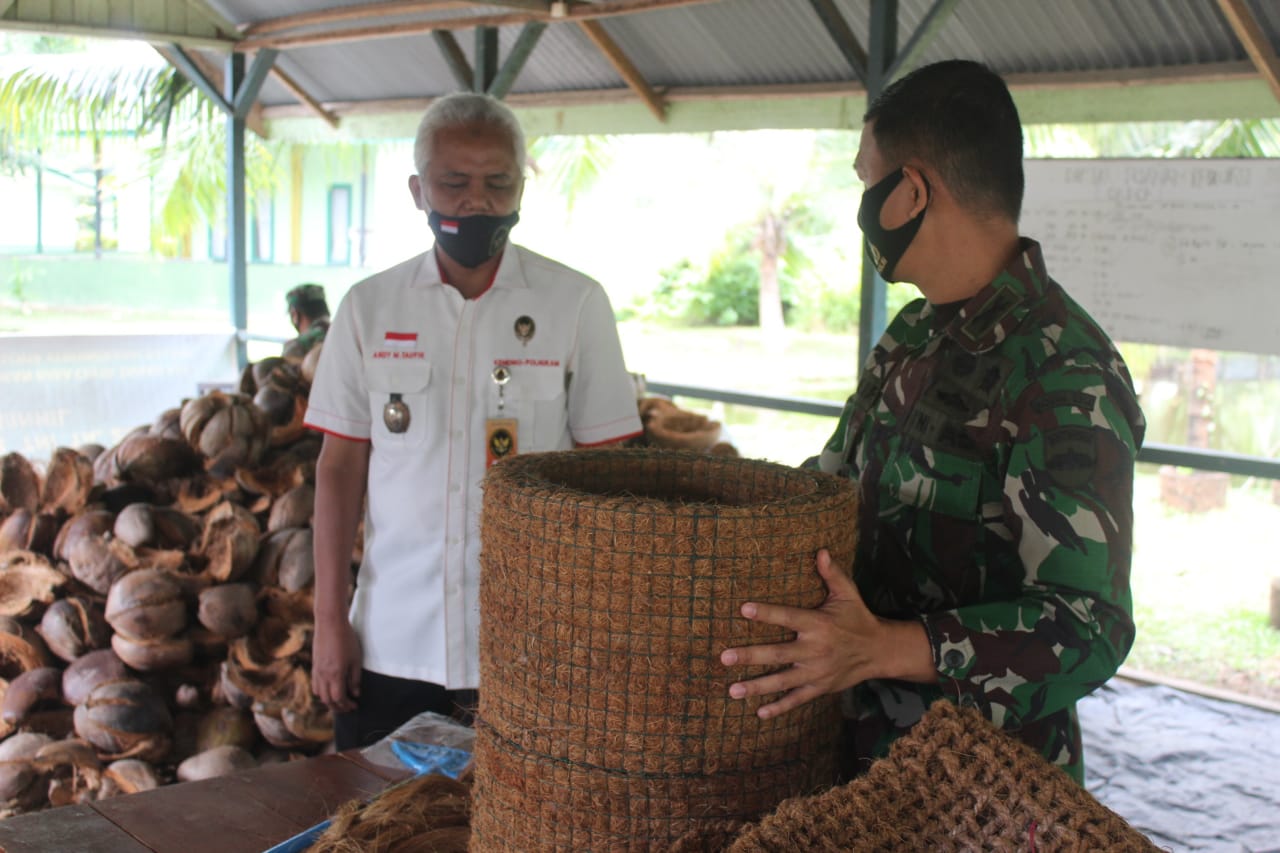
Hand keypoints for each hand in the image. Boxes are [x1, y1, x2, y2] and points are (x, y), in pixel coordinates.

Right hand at [312, 617, 362, 712]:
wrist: (330, 623)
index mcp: (335, 675)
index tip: (355, 706)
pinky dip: (322, 692)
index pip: (339, 699)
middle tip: (348, 708)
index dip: (346, 705)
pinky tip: (329, 689)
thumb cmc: (346, 639)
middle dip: (338, 707)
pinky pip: (315, 685)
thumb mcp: (355, 660)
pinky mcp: (314, 666)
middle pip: (327, 700)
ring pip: (319, 694)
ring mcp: (316, 671)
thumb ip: (355, 679)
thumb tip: (356, 694)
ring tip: (339, 701)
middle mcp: (323, 676)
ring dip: (329, 701)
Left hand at [719, 549, 927, 719]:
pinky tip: (759, 712)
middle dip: (751, 656)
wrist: (880, 651)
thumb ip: (832, 574)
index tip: (743, 608)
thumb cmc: (858, 618)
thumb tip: (820, 550)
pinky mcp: (820, 688)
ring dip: (757, 686)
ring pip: (782, 681)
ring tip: (732, 690)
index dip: (767, 613)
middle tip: (725, 657)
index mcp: (819, 624)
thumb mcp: (848, 594)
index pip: (788, 617)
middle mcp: (816, 650)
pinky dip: (779, 707)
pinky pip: (797, 699)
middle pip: (778, 654)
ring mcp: (817, 672)